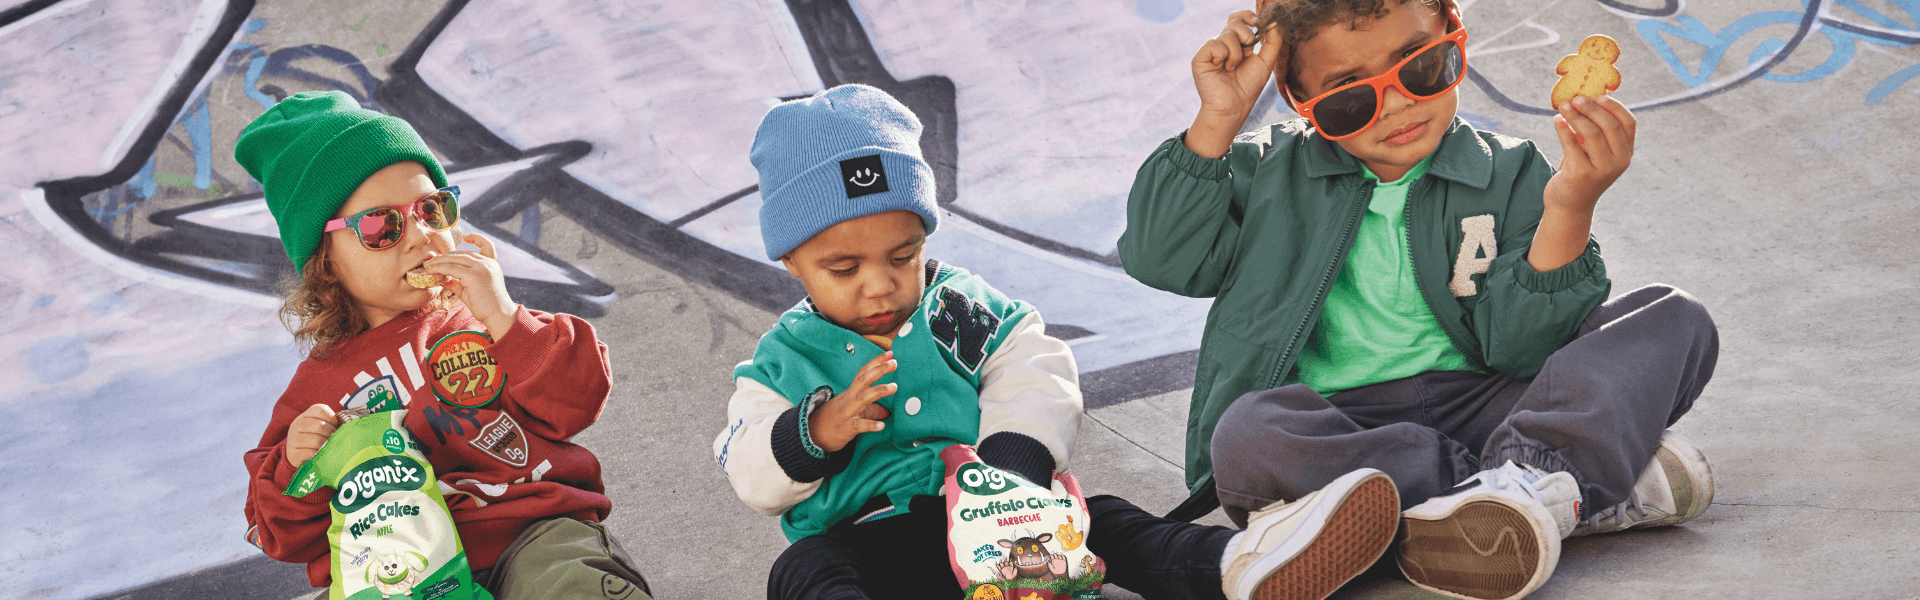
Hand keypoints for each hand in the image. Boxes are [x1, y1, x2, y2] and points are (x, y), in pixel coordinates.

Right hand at [286, 403, 339, 465]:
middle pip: (319, 426)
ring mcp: (293, 439)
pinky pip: (309, 454)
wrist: (297, 453)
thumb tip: (348, 428)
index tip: (334, 427)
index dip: (332, 419)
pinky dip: (318, 455)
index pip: (321, 410)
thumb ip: (332, 423)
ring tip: (328, 448)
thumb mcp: (321, 425)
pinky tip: (320, 456)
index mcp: (306, 415)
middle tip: (333, 440)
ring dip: (326, 446)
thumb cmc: (316, 437)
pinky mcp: (293, 454)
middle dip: (331, 434)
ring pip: (315, 440)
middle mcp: (297, 424)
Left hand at [426, 232, 518, 339]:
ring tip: (427, 266)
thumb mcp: (471, 290)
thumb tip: (442, 280)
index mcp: (492, 264)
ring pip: (456, 258)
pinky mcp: (474, 275)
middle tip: (431, 261)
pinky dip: (440, 268)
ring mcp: (482, 267)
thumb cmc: (486, 306)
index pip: (487, 245)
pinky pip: (452, 268)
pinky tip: (432, 271)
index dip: (477, 238)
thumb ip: (458, 283)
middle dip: (446, 256)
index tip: (466, 236)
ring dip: (439, 261)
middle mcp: (488, 263)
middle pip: (463, 253)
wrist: (498, 316)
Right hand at [808, 351, 895, 452]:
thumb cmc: (834, 420)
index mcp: (851, 392)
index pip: (863, 373)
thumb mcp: (854, 411)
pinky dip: (870, 425)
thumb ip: (871, 409)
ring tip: (894, 387)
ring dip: (879, 391)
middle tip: (894, 362)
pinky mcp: (846, 428)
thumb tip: (888, 411)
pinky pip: (859, 425)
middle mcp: (849, 399)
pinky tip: (882, 426)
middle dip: (879, 370)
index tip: (890, 353)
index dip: (876, 362)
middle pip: (863, 380)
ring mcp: (847, 412)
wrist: (812, 435)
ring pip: (863, 398)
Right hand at [1187, 9, 1284, 157]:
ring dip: (1237, 53)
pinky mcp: (1200, 58)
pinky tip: (1222, 69)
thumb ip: (1272, 41)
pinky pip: (1215, 44)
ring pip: (1228, 34)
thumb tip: (1275, 22)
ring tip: (1232, 68)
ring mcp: (1210, 50)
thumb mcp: (1266, 62)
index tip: (1257, 23)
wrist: (1234, 108)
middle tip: (1248, 53)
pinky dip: (1224, 57)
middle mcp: (1222, 43)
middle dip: (1247, 36)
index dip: (1247, 16)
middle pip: (1234, 22)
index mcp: (1235, 42)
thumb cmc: (1248, 87)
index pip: (1238, 18)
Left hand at [1543, 94, 1635, 214]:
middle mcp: (1619, 161)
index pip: (1628, 122)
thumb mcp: (1594, 151)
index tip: (1598, 95)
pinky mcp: (1583, 174)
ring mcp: (1603, 169)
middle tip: (1574, 98)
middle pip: (1609, 125)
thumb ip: (1595, 130)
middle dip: (1590, 108)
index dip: (1614, 106)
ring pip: (1591, 133)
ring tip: (1562, 106)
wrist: (1570, 204)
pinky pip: (1572, 145)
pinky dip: (1563, 129)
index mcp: (1626, 152)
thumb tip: (1584, 98)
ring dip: (1575, 116)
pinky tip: (1557, 121)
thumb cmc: (1582, 171)